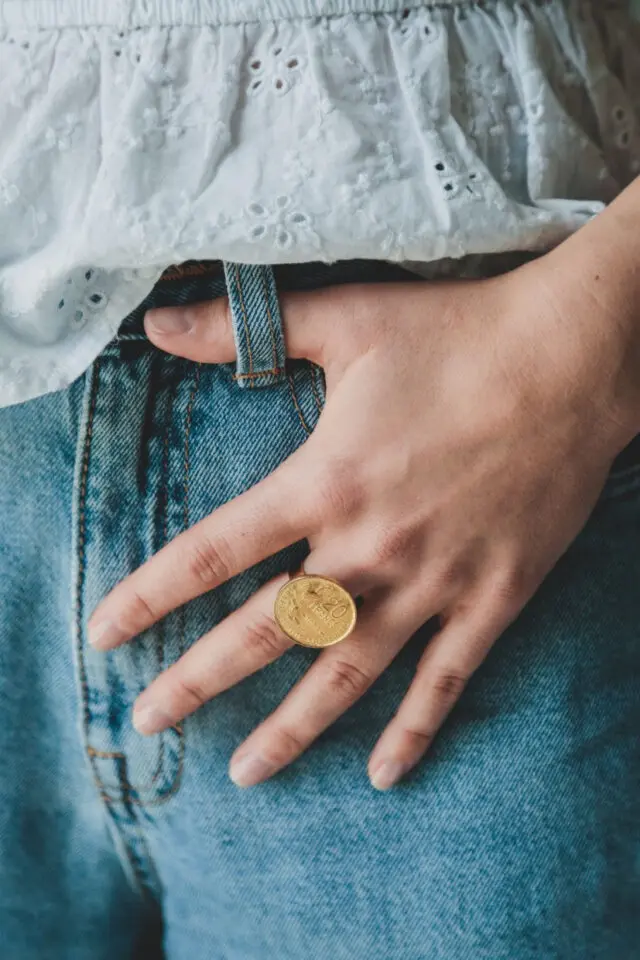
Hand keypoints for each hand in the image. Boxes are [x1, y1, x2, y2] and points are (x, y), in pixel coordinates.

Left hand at [87, 257, 634, 789]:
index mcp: (325, 481)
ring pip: (347, 673)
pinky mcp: (493, 597)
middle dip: (198, 680)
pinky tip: (382, 773)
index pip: (212, 553)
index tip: (105, 633)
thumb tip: (158, 321)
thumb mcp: (346, 316)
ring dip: (290, 728)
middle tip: (149, 720)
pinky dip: (414, 730)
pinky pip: (446, 679)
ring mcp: (434, 581)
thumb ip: (245, 327)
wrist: (572, 360)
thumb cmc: (458, 333)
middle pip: (265, 631)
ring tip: (245, 772)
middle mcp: (370, 545)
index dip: (149, 596)